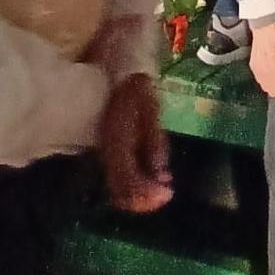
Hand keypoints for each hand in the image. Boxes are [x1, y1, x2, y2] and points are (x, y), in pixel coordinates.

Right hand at [98, 73, 171, 213]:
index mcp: (118, 142)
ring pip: (118, 188)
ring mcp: (106, 155)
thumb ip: (154, 143)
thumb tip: (162, 175)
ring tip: (160, 192)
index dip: (147, 194)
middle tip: (165, 196)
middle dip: (144, 200)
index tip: (168, 193)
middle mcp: (108, 153)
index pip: (128, 180)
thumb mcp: (150, 111)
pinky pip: (119, 179)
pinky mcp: (109, 154)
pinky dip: (135, 187)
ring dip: (139, 196)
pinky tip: (151, 181)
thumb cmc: (136, 91)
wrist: (116, 75)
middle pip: (121, 190)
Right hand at [249, 22, 274, 104]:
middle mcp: (264, 73)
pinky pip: (258, 78)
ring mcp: (257, 69)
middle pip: (269, 90)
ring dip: (270, 87)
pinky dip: (264, 80)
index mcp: (274, 71)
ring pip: (263, 85)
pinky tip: (269, 77)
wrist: (264, 28)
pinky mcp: (253, 65)